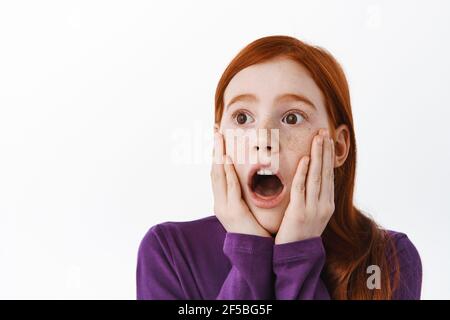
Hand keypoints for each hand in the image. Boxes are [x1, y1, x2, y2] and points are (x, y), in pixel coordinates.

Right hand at [211, 128, 270, 237]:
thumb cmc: (254, 230)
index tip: (218, 137)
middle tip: (215, 130)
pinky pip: (229, 188)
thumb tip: (254, 177)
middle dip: (215, 150)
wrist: (253, 253)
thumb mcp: (248, 208)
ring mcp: (223, 207)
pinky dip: (227, 172)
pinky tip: (227, 159)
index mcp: (223, 200)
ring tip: (218, 138)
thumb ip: (247, 193)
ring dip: (218, 156)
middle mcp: (219, 202)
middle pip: (215, 170)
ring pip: (218, 176)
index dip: (218, 154)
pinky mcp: (232, 212)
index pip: (219, 173)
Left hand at [275, 128, 334, 243]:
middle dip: (325, 151)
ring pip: (317, 177)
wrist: (296, 256)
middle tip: (324, 131)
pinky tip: (305, 159)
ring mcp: (313, 209)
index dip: (328, 156)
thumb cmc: (300, 233)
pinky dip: (303, 173)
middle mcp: (323, 205)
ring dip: (318, 156)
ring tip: (318, 138)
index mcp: (327, 204)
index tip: (327, 139)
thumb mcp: (311, 214)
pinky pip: (301, 189)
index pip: (329, 175)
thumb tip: (309, 179)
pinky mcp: (298, 213)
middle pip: (326, 172)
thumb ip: (312, 197)